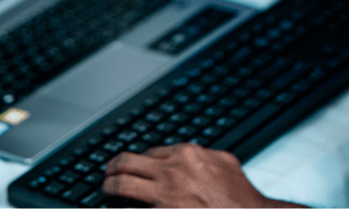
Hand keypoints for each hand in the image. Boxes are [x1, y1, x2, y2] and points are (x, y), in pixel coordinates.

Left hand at [102, 143, 297, 208]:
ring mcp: (165, 197)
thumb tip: (188, 153)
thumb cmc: (241, 197)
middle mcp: (172, 171)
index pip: (148, 152)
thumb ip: (204, 154)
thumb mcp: (225, 162)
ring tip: (106, 194)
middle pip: (125, 163)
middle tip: (106, 176)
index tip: (130, 167)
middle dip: (111, 170)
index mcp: (186, 154)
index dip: (136, 161)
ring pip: (120, 186)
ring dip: (109, 190)